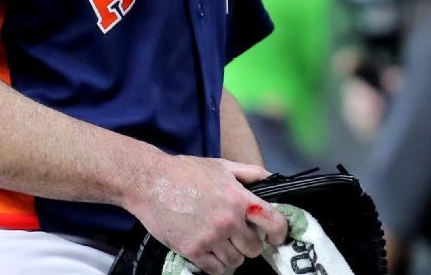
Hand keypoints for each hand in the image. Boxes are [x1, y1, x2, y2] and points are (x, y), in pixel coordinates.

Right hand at [123, 155, 288, 274]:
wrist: (150, 182)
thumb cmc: (185, 172)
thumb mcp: (221, 166)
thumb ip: (250, 173)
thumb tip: (274, 179)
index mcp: (239, 198)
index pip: (274, 223)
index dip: (280, 233)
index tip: (276, 238)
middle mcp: (228, 220)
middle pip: (254, 248)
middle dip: (249, 243)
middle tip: (238, 236)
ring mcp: (210, 237)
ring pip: (236, 261)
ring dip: (232, 255)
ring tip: (222, 244)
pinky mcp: (193, 250)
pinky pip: (216, 270)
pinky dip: (217, 265)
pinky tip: (212, 253)